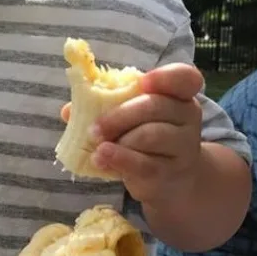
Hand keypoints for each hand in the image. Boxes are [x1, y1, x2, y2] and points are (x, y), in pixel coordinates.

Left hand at [61, 63, 204, 206]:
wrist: (168, 179)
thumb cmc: (144, 138)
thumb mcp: (129, 118)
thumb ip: (102, 107)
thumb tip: (69, 110)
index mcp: (177, 94)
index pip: (185, 77)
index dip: (164, 76)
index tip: (142, 82)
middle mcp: (187, 116)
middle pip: (156, 106)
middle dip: (119, 116)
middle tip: (93, 129)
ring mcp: (183, 145)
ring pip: (151, 135)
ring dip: (119, 140)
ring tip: (97, 147)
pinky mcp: (172, 171)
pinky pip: (145, 163)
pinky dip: (120, 159)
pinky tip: (101, 159)